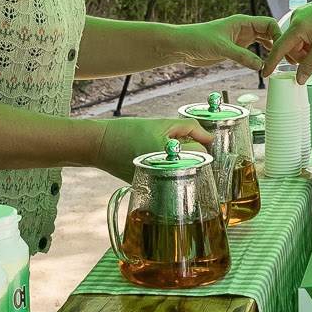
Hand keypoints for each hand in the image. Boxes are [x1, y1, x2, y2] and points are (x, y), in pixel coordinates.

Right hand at [93, 115, 207, 182]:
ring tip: (160, 149)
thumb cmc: (130, 132)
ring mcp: (158, 184)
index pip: (201, 152)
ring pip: (182, 170)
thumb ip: (191, 128)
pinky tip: (152, 157)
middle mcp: (166, 176)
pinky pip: (169, 176)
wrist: (101, 145)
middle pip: (194, 163)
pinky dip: (167, 166)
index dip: (198, 141)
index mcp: (171, 159)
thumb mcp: (163, 124)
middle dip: (189, 152)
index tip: (190, 136)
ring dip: (178, 160)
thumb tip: (209, 138)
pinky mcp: (151, 188)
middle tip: (172, 141)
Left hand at [176, 14, 281, 68]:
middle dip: (279, 42)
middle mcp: (244, 29)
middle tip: (288, 56)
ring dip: (271, 50)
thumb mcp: (222, 48)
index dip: (278, 34)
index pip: (268, 23)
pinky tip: (267, 63)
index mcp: (242, 22)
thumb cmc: (198, 39)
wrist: (183, 46)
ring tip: (281, 60)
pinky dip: (262, 57)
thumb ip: (241, 56)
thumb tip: (261, 65)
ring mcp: (240, 39)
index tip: (283, 48)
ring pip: (263, 41)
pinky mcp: (236, 49)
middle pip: (269, 32)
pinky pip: (254, 51)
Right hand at [268, 0, 311, 79]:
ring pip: (299, 40)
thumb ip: (310, 66)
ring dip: (309, 50)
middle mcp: (296, 19)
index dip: (272, 63)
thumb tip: (300, 78)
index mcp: (297, 27)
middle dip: (303, 57)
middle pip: (292, 46)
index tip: (265, 72)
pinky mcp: (308, 13)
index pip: (280, 48)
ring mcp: (302, 15)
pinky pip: (304, 32)